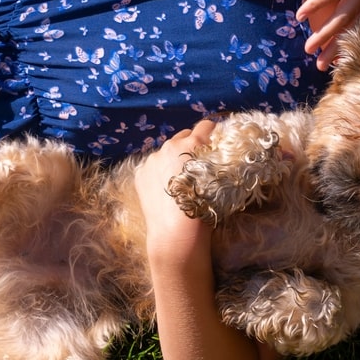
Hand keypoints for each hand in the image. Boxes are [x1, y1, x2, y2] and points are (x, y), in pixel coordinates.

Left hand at [135, 120, 215, 267]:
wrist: (176, 234)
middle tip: (197, 164)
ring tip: (179, 180)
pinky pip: (153, 165)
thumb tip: (216, 151)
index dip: (212, 134)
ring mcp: (152, 159)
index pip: (206, 126)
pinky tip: (165, 189)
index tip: (214, 143)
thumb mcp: (218, 179)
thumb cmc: (205, 208)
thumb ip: (214, 159)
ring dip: (174, 158)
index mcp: (192, 144)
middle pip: (184, 136)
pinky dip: (159, 172)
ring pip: (167, 151)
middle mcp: (170, 146)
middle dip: (192, 145)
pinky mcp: (140, 173)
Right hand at [297, 0, 359, 70]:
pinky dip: (317, 5)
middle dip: (337, 49)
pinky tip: (302, 16)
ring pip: (345, 16)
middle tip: (322, 67)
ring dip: (325, 34)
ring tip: (309, 49)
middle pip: (356, 27)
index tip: (336, 63)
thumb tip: (329, 11)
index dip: (349, 45)